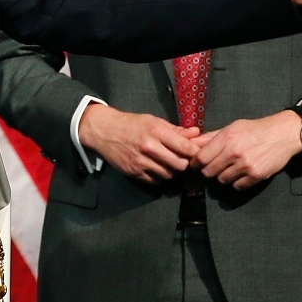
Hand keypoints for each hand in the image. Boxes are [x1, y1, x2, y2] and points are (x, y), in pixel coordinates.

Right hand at [77, 103, 199, 182]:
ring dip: (171, 170)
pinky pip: (155, 181)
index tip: (196, 152)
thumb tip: (196, 133)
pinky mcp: (134, 173)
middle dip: (184, 163)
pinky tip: (155, 167)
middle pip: (180, 165)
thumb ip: (175, 130)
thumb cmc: (131, 124)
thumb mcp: (153, 121)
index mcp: (156, 132)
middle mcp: (149, 148)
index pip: (185, 148)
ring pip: (168, 175)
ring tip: (167, 162)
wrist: (104, 131)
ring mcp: (141, 162)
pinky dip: (158, 176)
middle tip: (181, 158)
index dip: (195, 152)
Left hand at [194, 111, 301, 188]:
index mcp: (226, 138)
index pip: (200, 158)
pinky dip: (237, 182)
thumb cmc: (255, 129)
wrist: (283, 134)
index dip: (196, 163)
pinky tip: (241, 174)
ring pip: (222, 180)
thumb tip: (192, 143)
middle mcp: (234, 152)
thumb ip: (211, 137)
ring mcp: (246, 165)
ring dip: (223, 176)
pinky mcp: (256, 175)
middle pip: (209, 172)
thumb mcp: (232, 127)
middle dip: (209, 170)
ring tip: (230, 168)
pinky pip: (238, 186)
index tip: (197, 164)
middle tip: (214, 166)